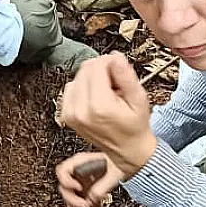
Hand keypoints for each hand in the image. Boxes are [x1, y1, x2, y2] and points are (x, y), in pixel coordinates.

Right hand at [56, 152, 125, 206]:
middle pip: (64, 187)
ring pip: (68, 196)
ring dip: (75, 206)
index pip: (63, 171)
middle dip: (73, 199)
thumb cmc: (119, 164)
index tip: (79, 188)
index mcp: (81, 161)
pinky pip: (74, 202)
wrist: (124, 167)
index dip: (67, 181)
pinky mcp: (82, 191)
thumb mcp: (114, 174)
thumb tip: (91, 199)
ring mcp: (79, 181)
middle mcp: (77, 171)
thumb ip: (101, 187)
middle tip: (84, 205)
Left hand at [60, 52, 155, 178]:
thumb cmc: (134, 127)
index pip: (97, 65)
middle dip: (102, 71)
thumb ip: (126, 76)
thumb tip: (115, 57)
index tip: (120, 71)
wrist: (127, 149)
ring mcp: (71, 113)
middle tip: (116, 84)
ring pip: (78, 76)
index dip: (111, 63)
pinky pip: (71, 87)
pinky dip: (83, 88)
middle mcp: (80, 110)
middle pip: (86, 69)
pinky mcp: (67, 114)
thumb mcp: (139, 99)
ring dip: (92, 79)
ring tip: (107, 93)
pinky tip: (96, 98)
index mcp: (99, 106)